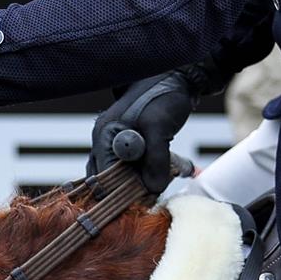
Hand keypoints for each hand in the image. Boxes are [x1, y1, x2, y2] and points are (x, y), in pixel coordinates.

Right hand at [89, 70, 198, 193]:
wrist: (175, 77)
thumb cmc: (162, 96)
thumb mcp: (159, 128)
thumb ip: (155, 159)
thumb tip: (153, 189)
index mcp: (105, 137)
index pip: (103, 178)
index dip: (121, 194)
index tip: (143, 203)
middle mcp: (107, 143)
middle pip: (112, 181)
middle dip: (134, 190)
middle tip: (157, 195)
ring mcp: (120, 145)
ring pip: (128, 176)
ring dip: (148, 182)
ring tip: (170, 179)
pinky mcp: (135, 146)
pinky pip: (141, 168)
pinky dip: (156, 173)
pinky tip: (177, 171)